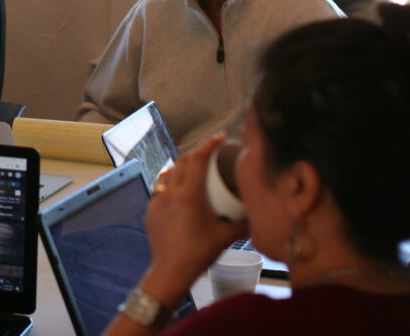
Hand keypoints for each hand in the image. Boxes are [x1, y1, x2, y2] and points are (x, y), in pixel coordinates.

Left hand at [139, 134, 249, 303]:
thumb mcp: (226, 237)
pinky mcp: (149, 212)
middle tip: (209, 154)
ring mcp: (157, 202)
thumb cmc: (199, 254)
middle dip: (196, 153)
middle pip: (182, 162)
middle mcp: (171, 193)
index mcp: (189, 195)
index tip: (220, 137)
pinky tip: (177, 194)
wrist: (169, 272)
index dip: (209, 144)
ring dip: (180, 168)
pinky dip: (170, 186)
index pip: (199, 160)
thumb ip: (245, 225)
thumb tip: (260, 216)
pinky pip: (159, 191)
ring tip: (192, 171)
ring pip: (167, 175)